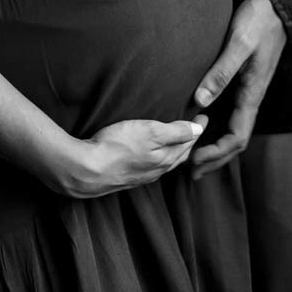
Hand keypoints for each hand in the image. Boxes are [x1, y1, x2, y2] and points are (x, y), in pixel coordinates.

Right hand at [57, 115, 208, 198]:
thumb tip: (198, 129)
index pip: (189, 142)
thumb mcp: (150, 132)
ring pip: (166, 161)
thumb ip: (176, 131)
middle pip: (180, 154)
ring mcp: (142, 175)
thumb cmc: (118, 146)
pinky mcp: (128, 176)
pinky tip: (153, 151)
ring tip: (179, 137)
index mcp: (166, 159)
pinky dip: (160, 156)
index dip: (198, 128)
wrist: (87, 170)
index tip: (204, 115)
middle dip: (190, 140)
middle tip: (196, 126)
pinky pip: (152, 165)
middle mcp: (157, 170)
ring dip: (176, 149)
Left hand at [190, 0, 285, 178]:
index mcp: (252, 93)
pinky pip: (230, 112)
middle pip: (235, 140)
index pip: (237, 137)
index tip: (194, 160)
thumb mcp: (238, 44)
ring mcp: (248, 90)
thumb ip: (221, 72)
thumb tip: (200, 102)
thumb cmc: (259, 21)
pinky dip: (216, 126)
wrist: (277, 5)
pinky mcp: (243, 81)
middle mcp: (251, 97)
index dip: (217, 154)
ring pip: (232, 128)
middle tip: (190, 171)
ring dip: (215, 145)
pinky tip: (200, 124)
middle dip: (215, 159)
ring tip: (192, 155)